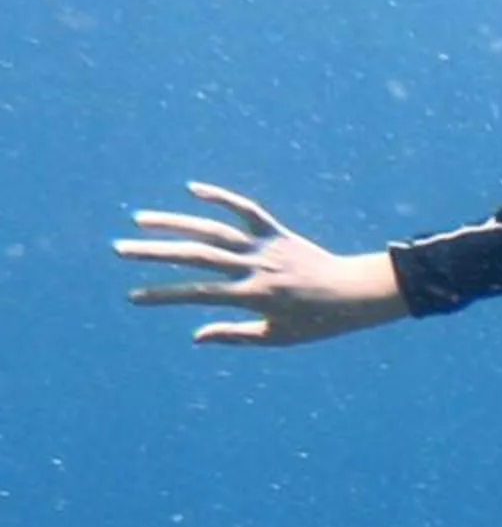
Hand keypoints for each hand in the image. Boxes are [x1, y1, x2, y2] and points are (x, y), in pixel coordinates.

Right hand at [114, 183, 407, 346]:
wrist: (355, 294)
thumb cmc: (317, 322)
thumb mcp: (278, 337)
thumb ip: (236, 335)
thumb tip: (196, 336)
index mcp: (253, 296)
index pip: (197, 295)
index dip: (163, 295)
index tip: (133, 296)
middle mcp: (255, 267)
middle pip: (196, 256)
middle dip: (155, 253)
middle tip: (120, 249)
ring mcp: (265, 247)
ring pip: (212, 230)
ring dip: (174, 223)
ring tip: (140, 220)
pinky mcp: (276, 232)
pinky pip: (245, 210)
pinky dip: (219, 197)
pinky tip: (191, 189)